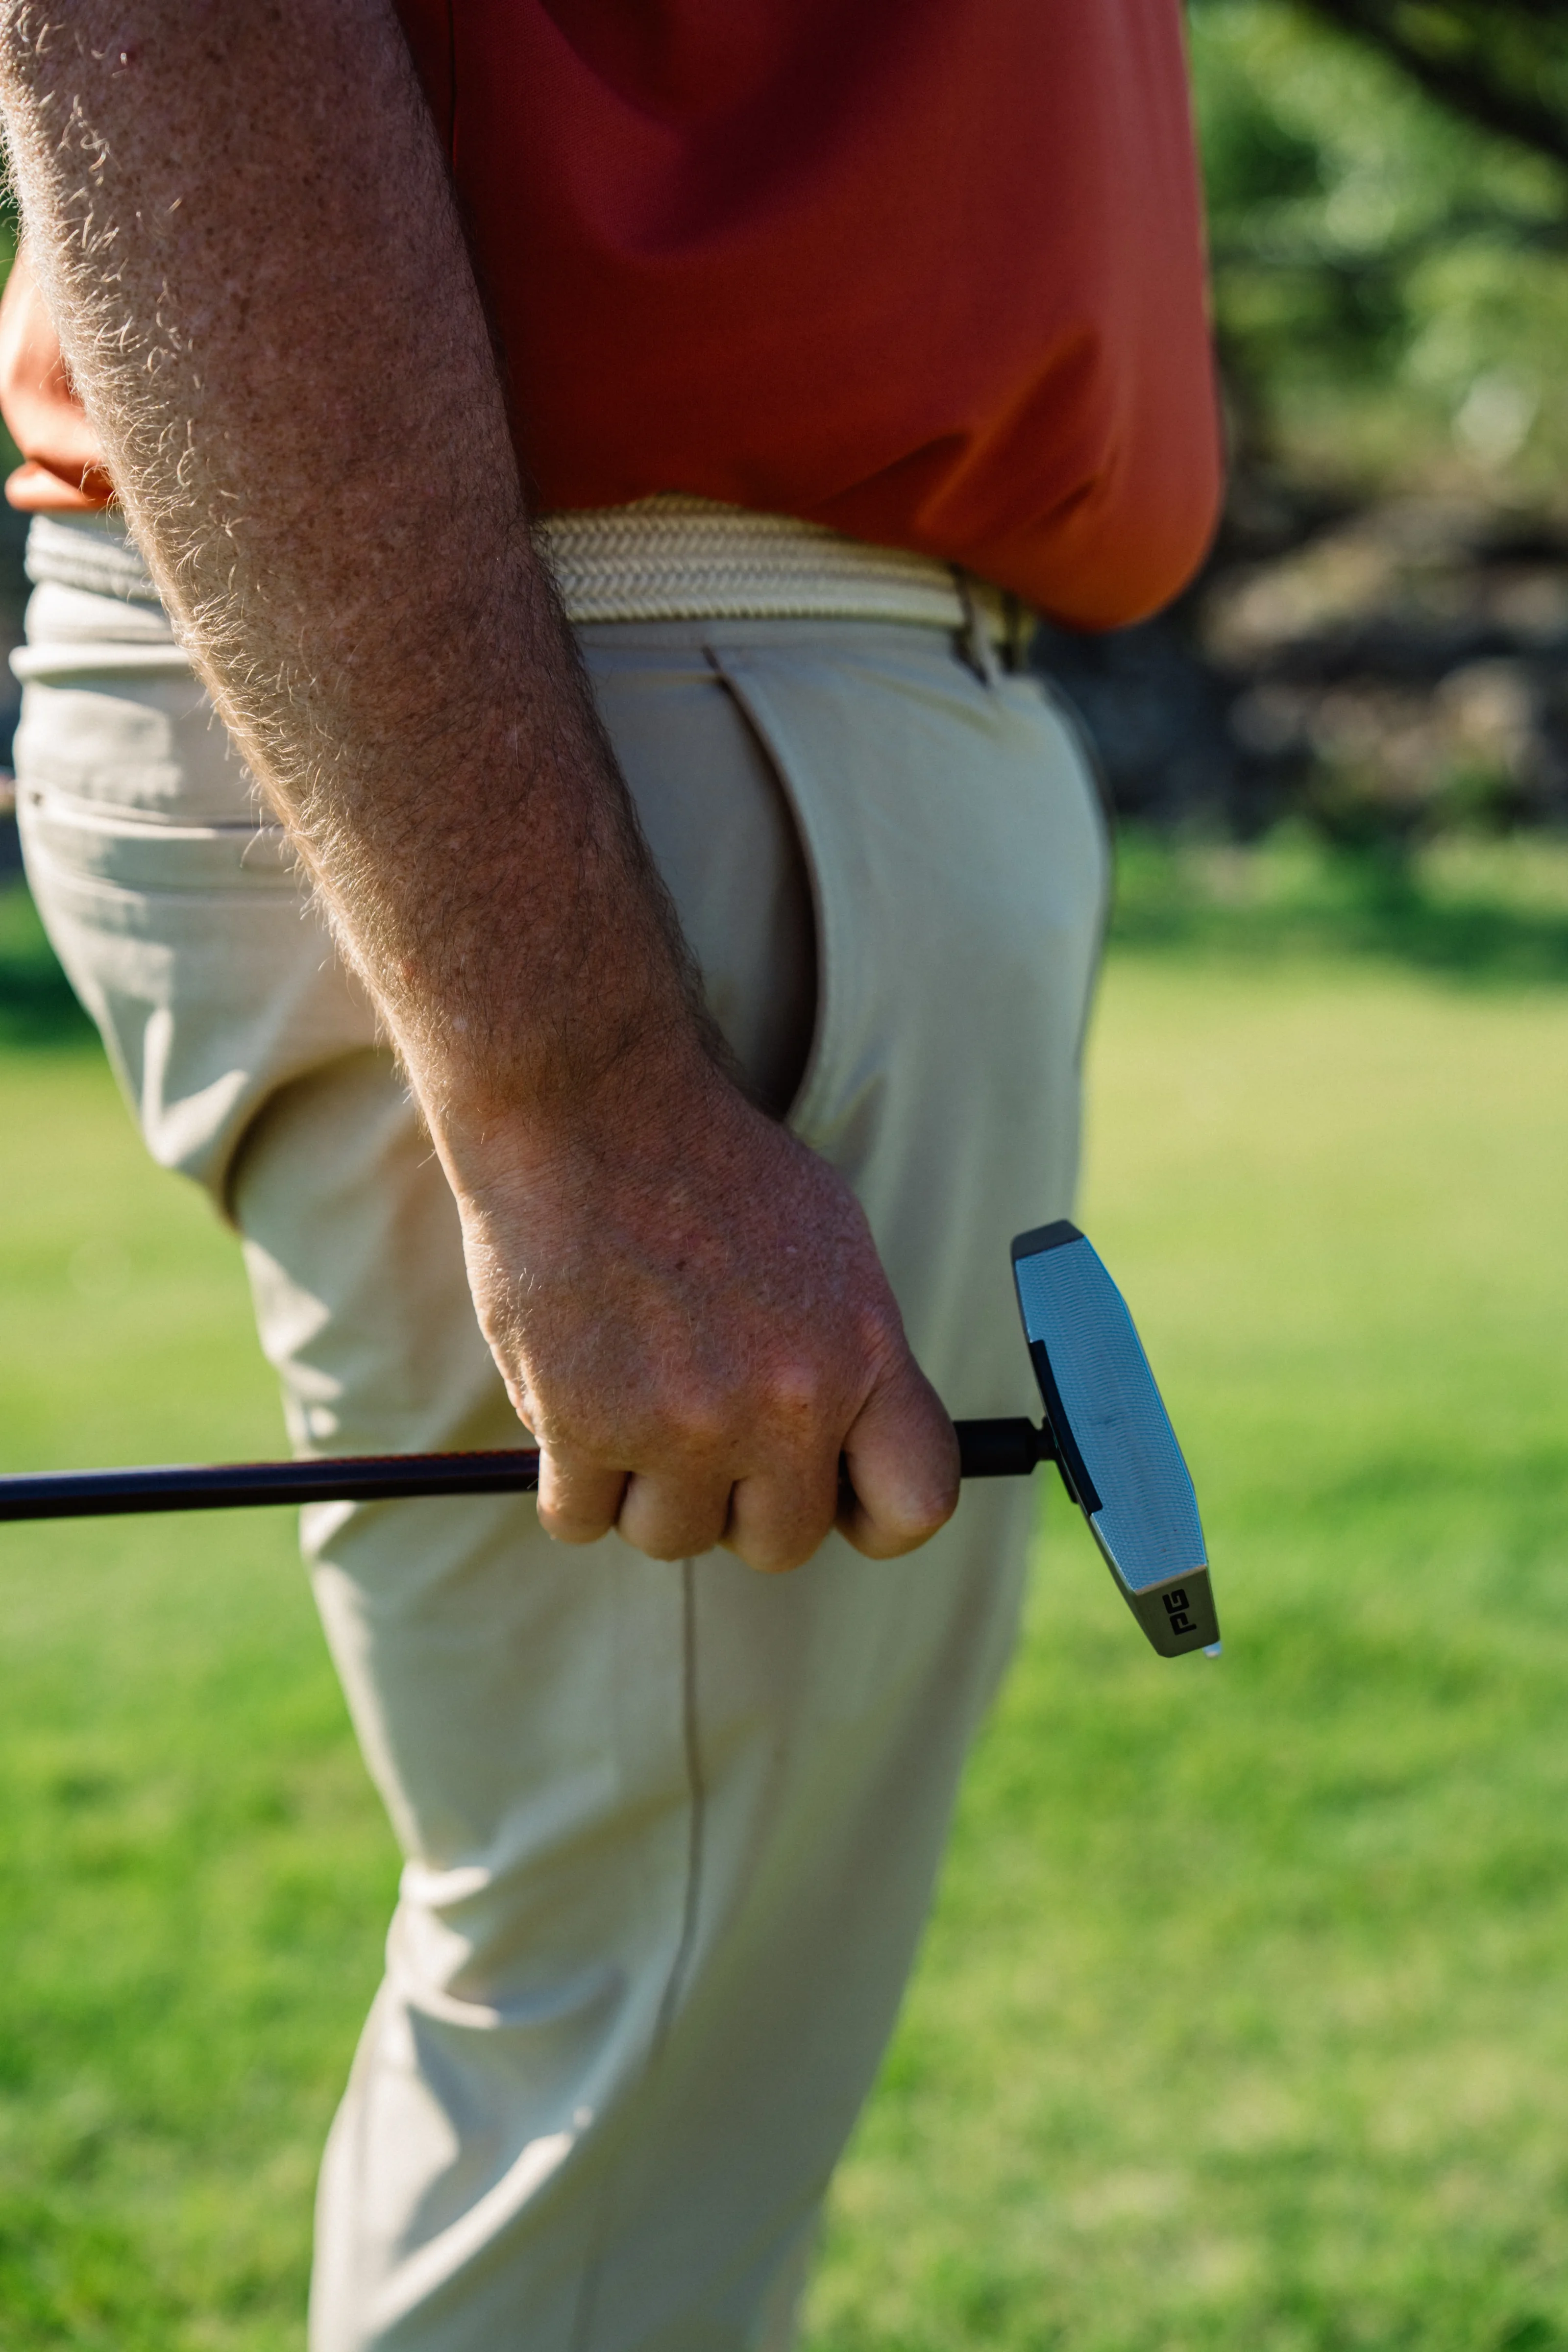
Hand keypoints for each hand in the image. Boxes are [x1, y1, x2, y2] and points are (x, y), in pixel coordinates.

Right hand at [438, 1055, 959, 1571]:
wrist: (588, 1109)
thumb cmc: (707, 1168)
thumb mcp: (831, 1241)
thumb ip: (855, 1355)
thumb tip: (863, 1450)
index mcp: (862, 1354)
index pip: (917, 1505)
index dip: (873, 1518)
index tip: (833, 1493)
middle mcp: (784, 1403)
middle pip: (780, 1543)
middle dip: (740, 1501)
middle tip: (702, 1425)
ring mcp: (682, 1423)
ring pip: (672, 1538)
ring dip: (648, 1490)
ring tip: (631, 1394)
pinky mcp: (583, 1427)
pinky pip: (579, 1519)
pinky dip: (570, 1479)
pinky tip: (574, 1403)